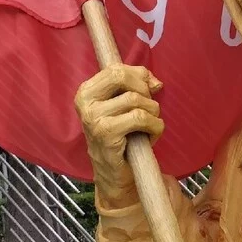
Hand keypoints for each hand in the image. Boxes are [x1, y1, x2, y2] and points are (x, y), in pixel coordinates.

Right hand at [75, 65, 163, 209]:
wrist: (114, 172)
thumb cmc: (121, 134)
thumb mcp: (125, 104)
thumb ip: (138, 85)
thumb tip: (156, 82)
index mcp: (87, 91)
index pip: (116, 69)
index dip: (139, 76)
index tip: (148, 90)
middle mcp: (85, 102)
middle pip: (122, 77)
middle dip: (144, 90)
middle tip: (150, 108)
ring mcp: (92, 118)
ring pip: (135, 99)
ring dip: (153, 112)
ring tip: (150, 125)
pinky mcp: (105, 134)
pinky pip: (139, 118)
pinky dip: (155, 125)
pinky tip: (153, 135)